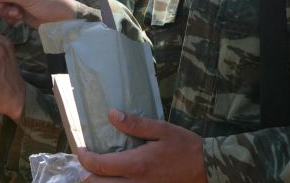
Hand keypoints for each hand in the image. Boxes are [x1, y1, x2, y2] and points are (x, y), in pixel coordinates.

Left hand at [77, 109, 206, 182]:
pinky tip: (117, 176)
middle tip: (87, 160)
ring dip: (100, 181)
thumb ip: (135, 124)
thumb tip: (111, 114)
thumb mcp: (162, 129)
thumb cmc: (186, 147)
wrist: (208, 170)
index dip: (84, 158)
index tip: (81, 148)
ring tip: (100, 169)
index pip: (98, 166)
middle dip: (87, 174)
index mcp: (136, 165)